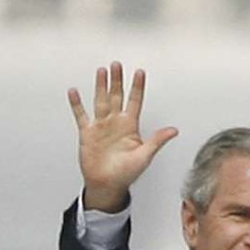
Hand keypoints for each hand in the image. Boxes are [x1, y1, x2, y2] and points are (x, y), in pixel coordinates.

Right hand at [68, 61, 177, 211]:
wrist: (108, 185)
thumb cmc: (127, 173)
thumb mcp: (145, 156)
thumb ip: (157, 141)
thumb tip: (174, 130)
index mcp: (130, 126)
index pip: (135, 102)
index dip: (137, 87)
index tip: (140, 72)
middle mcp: (116, 122)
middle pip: (117, 96)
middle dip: (117, 81)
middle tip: (117, 65)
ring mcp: (101, 126)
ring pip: (101, 101)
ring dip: (101, 86)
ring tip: (102, 71)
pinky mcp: (87, 133)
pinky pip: (81, 115)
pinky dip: (77, 104)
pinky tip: (74, 91)